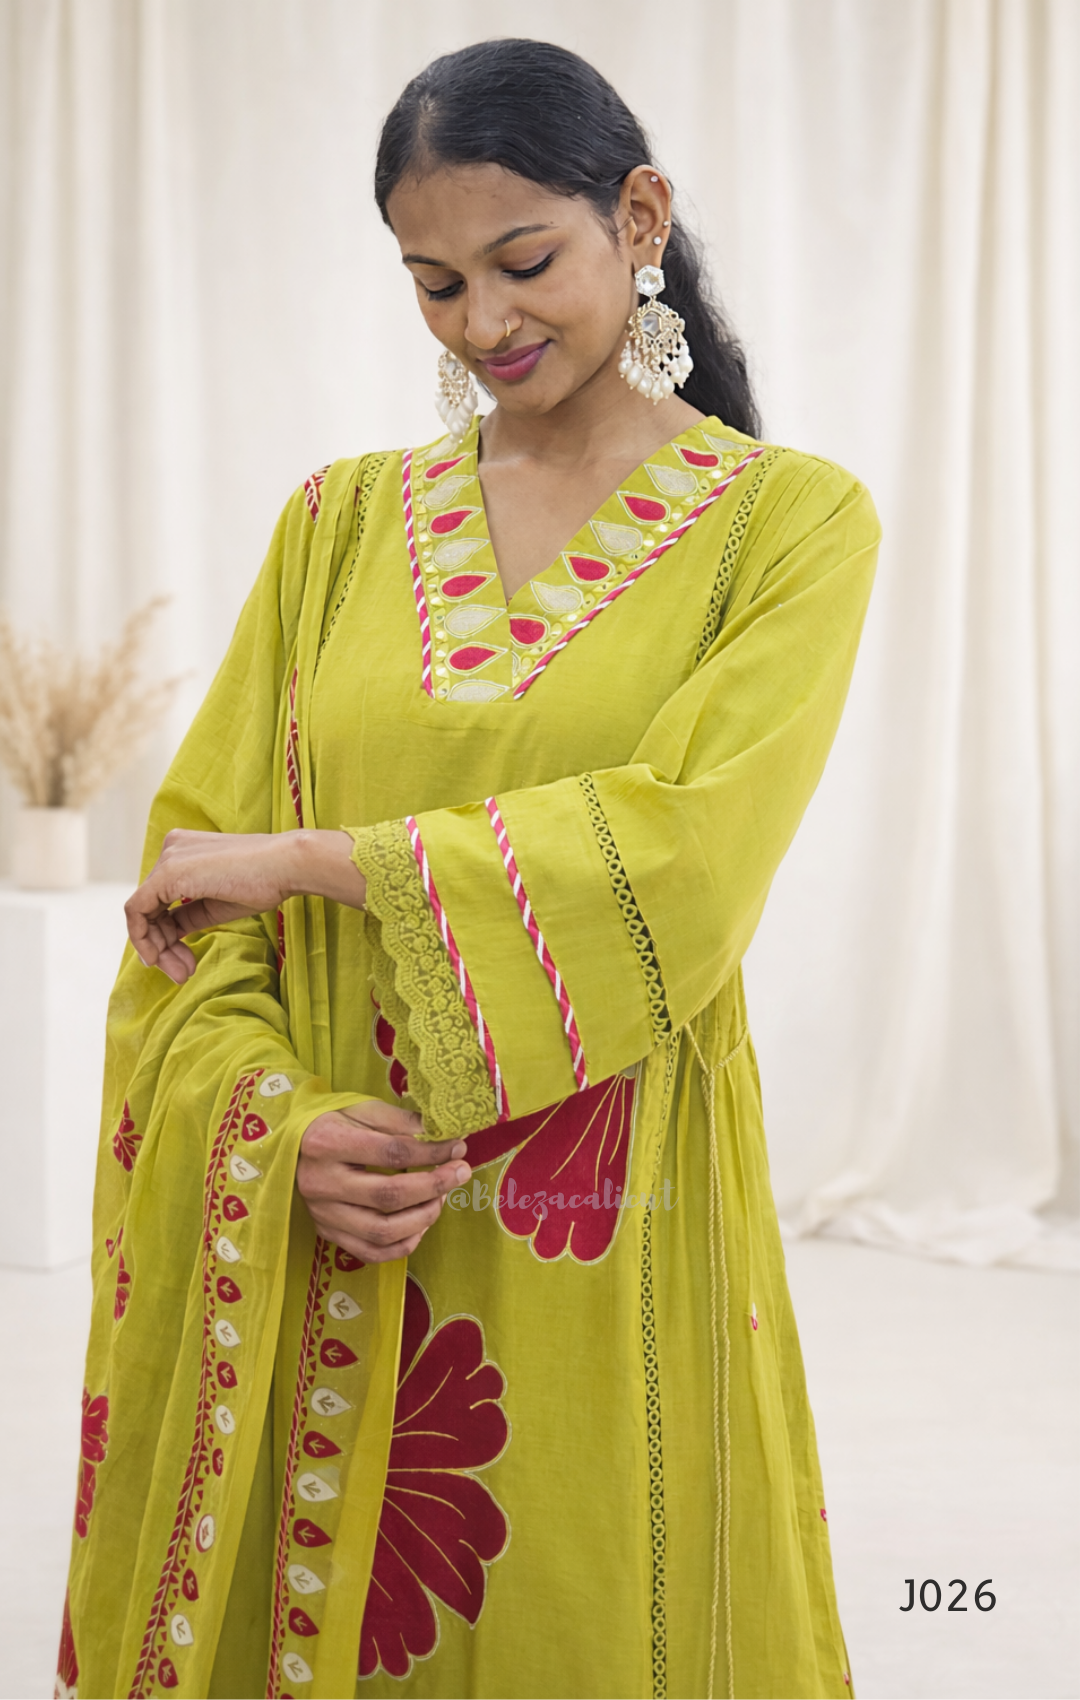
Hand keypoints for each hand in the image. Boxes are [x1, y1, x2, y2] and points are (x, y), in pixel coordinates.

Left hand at [125, 828, 365, 983]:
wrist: (285, 866)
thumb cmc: (263, 881)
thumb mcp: (216, 904)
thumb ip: (188, 914)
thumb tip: (167, 935)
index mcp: (183, 852)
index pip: (160, 900)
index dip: (165, 936)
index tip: (183, 961)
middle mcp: (170, 850)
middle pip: (149, 908)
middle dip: (161, 946)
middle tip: (182, 973)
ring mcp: (168, 859)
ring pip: (142, 912)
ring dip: (156, 948)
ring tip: (182, 973)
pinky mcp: (168, 873)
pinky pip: (137, 910)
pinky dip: (144, 938)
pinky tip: (160, 958)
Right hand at [296, 1099, 470, 1262]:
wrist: (292, 1145)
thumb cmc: (333, 1122)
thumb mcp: (364, 1110)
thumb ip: (403, 1122)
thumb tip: (447, 1134)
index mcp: (328, 1143)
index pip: (391, 1153)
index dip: (431, 1153)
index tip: (458, 1148)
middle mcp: (321, 1183)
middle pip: (388, 1196)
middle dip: (434, 1186)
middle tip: (460, 1173)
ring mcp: (322, 1213)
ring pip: (382, 1231)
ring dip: (423, 1218)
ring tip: (441, 1198)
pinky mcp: (326, 1233)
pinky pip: (370, 1253)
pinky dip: (403, 1245)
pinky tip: (420, 1225)